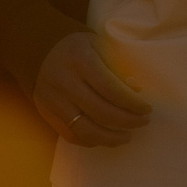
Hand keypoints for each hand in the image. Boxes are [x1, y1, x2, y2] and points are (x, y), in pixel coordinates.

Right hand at [34, 30, 151, 146]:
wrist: (38, 49)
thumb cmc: (77, 46)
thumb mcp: (99, 46)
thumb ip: (118, 66)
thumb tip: (136, 90)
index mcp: (81, 61)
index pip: (111, 89)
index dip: (132, 103)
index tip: (147, 109)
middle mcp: (65, 82)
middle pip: (100, 112)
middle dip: (127, 121)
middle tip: (143, 122)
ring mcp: (53, 101)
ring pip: (85, 130)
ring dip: (110, 138)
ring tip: (127, 136)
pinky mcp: (46, 113)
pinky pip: (70, 135)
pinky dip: (90, 141)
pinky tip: (104, 137)